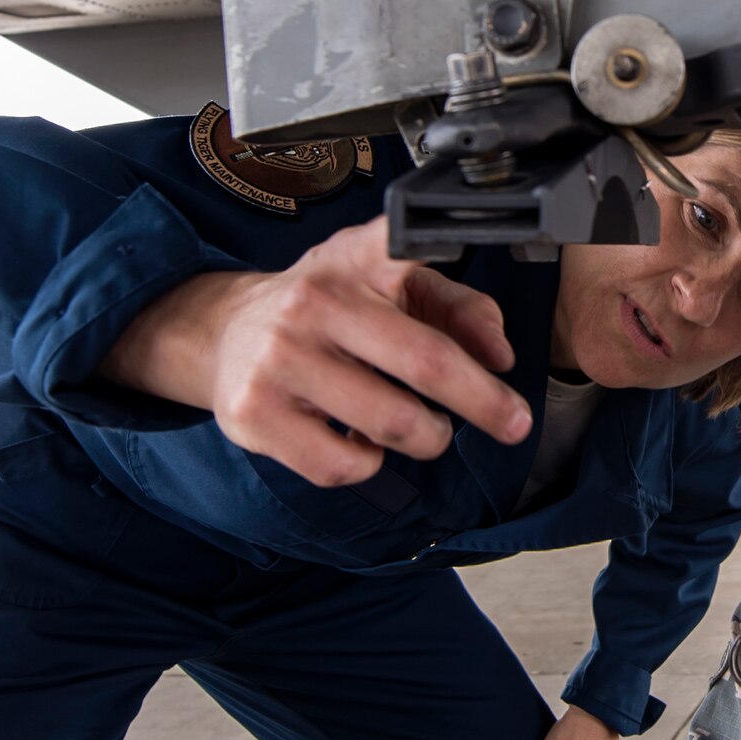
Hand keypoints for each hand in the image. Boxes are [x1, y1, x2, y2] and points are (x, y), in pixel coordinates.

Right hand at [101, 217, 532, 484]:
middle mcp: (304, 316)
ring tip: (420, 424)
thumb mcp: (386, 276)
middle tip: (509, 423)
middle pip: (415, 379)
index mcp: (346, 274)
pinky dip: (367, 461)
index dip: (477, 367)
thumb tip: (499, 353)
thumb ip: (453, 302)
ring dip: (424, 437)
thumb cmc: (326, 301)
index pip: (427, 332)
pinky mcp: (254, 418)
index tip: (515, 394)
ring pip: (386, 430)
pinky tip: (359, 437)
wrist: (225, 326)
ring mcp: (274, 370)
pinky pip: (340, 465)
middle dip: (478, 408)